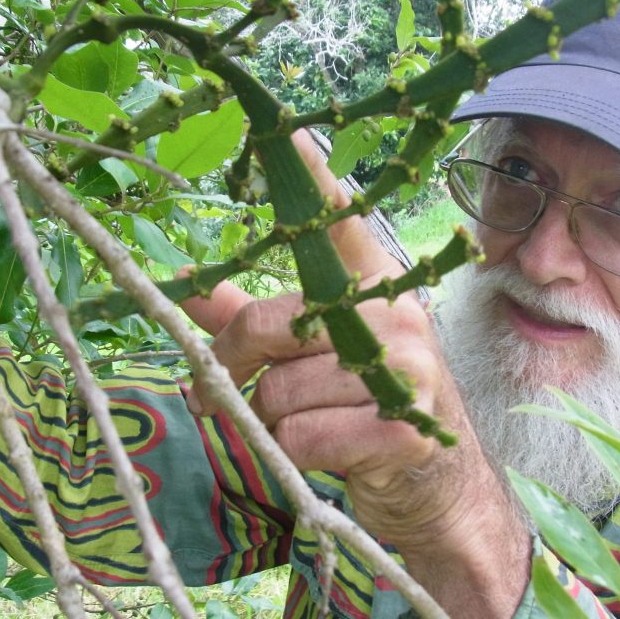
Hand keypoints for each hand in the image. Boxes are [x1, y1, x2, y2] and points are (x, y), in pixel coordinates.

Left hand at [181, 132, 531, 612]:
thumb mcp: (312, 357)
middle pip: (272, 323)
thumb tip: (183, 290)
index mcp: (371, 286)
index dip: (313, 176)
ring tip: (299, 427)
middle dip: (232, 368)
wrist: (435, 488)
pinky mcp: (403, 424)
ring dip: (269, 423)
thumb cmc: (362, 408)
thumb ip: (248, 320)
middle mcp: (392, 313)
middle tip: (221, 392)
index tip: (286, 131)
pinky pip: (302, 435)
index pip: (339, 220)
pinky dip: (294, 456)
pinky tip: (326, 455)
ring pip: (279, 390)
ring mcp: (404, 367)